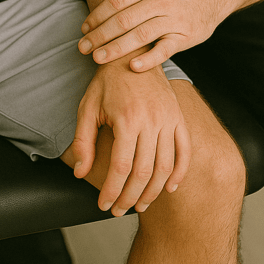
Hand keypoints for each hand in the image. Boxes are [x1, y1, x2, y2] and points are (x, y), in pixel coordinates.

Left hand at [70, 59, 190, 215]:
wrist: (132, 53)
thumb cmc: (106, 82)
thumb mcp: (88, 107)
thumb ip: (83, 140)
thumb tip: (80, 173)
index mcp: (127, 118)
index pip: (121, 167)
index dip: (112, 191)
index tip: (104, 205)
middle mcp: (152, 120)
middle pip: (143, 172)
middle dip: (130, 197)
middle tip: (119, 210)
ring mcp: (169, 118)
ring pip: (165, 166)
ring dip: (153, 191)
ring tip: (139, 204)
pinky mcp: (178, 116)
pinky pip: (184, 151)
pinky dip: (179, 173)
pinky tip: (168, 188)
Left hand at [78, 0, 224, 70]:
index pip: (116, 2)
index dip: (97, 16)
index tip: (84, 28)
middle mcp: (161, 0)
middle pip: (124, 20)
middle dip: (100, 35)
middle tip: (82, 47)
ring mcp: (173, 19)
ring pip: (140, 36)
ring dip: (116, 49)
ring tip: (97, 58)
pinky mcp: (184, 36)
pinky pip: (165, 50)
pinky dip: (150, 59)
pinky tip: (133, 66)